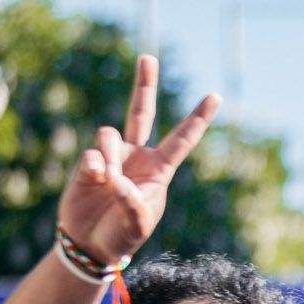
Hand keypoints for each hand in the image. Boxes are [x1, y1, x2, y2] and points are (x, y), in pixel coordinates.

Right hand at [56, 55, 218, 267]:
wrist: (90, 245)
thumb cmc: (121, 237)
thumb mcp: (136, 226)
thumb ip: (132, 204)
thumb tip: (116, 179)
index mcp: (158, 170)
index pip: (181, 140)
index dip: (198, 119)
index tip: (216, 95)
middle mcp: (136, 157)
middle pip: (140, 112)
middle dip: (143, 85)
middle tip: (148, 58)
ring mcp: (111, 157)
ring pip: (109, 134)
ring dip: (109, 155)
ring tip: (108, 180)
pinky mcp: (88, 163)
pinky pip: (92, 154)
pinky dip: (95, 167)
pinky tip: (96, 182)